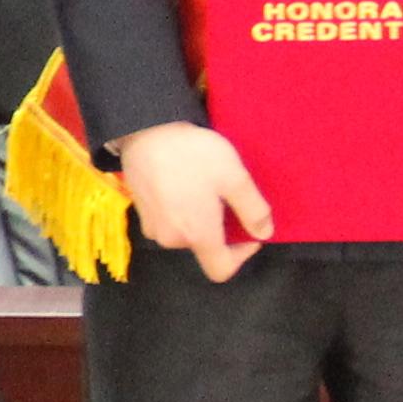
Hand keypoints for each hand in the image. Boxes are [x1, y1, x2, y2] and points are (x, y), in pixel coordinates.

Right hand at [116, 120, 271, 280]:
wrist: (145, 131)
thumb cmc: (194, 156)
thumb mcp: (235, 178)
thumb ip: (254, 211)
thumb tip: (263, 233)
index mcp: (198, 235)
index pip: (221, 270)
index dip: (241, 256)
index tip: (249, 231)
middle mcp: (172, 238)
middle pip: (203, 248)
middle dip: (219, 230)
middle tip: (225, 197)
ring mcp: (152, 226)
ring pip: (184, 233)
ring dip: (197, 219)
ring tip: (202, 187)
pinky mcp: (139, 212)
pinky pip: (167, 222)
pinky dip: (179, 211)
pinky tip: (181, 183)